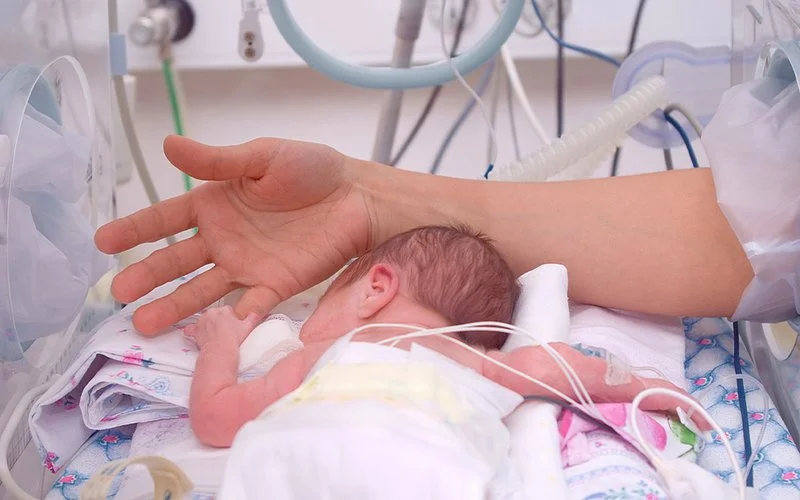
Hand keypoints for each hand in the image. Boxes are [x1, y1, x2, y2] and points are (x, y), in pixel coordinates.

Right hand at [95, 136, 372, 334]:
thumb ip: (218, 159)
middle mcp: (223, 239)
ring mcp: (247, 265)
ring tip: (143, 323)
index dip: (135, 229)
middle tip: (117, 292)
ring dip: (175, 306)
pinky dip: (235, 318)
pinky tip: (215, 329)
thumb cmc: (312, 171)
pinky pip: (251, 305)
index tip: (103, 241)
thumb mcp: (262, 156)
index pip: (165, 218)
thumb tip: (167, 145)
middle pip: (176, 260)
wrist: (358, 196)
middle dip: (146, 275)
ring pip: (203, 289)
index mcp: (215, 203)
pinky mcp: (275, 285)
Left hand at [184, 306, 260, 348]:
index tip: (232, 325)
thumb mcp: (248, 327)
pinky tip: (194, 334)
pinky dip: (191, 331)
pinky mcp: (195, 330)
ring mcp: (201, 321)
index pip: (228, 310)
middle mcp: (211, 312)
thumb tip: (258, 313)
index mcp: (224, 310)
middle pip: (215, 313)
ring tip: (213, 334)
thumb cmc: (234, 338)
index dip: (230, 318)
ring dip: (207, 325)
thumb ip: (253, 317)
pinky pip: (190, 329)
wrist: (221, 348)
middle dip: (218, 320)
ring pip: (204, 320)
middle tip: (224, 330)